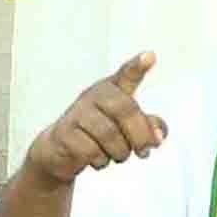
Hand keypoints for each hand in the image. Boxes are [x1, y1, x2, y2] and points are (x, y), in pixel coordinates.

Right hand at [24, 52, 167, 185]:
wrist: (58, 151)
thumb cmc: (101, 133)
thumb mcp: (128, 127)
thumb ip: (149, 126)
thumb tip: (158, 136)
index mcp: (114, 89)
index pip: (127, 74)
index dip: (138, 66)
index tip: (150, 56)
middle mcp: (95, 95)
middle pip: (125, 110)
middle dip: (140, 135)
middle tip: (145, 151)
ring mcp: (77, 112)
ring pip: (109, 134)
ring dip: (120, 152)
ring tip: (119, 155)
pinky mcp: (63, 133)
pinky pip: (90, 150)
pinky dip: (101, 160)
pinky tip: (98, 160)